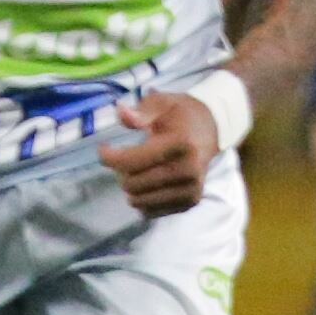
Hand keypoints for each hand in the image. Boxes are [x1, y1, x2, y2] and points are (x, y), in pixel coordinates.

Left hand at [101, 93, 220, 217]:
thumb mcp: (162, 103)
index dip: (109, 157)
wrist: (211, 129)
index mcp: (181, 144)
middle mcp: (188, 170)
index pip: (131, 161)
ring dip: (131, 187)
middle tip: (125, 159)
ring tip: (136, 171)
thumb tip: (122, 113)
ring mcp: (190, 189)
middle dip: (120, 172)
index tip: (103, 149)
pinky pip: (150, 211)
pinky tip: (148, 183)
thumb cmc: (181, 115)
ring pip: (138, 201)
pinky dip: (143, 198)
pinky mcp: (189, 202)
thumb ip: (141, 110)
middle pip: (132, 184)